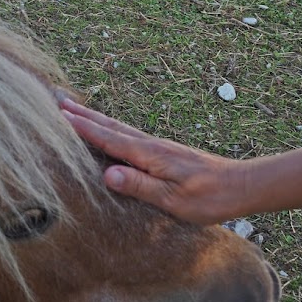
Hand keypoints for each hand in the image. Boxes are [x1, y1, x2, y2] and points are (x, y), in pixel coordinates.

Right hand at [59, 97, 245, 224]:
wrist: (242, 186)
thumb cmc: (210, 198)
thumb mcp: (173, 199)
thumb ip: (140, 186)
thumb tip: (107, 174)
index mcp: (150, 155)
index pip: (109, 139)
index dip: (82, 128)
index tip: (59, 115)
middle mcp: (152, 146)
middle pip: (111, 126)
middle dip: (84, 115)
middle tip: (58, 101)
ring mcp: (159, 147)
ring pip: (120, 128)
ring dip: (96, 119)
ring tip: (77, 110)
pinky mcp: (166, 153)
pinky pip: (130, 136)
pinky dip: (112, 129)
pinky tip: (112, 132)